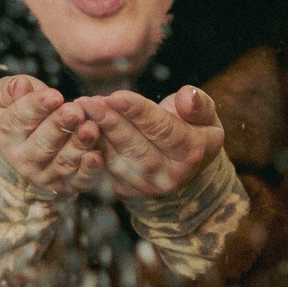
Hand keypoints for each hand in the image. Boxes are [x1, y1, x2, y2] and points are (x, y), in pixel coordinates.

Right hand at [0, 75, 104, 193]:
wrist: (27, 145)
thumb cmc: (20, 110)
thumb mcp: (5, 96)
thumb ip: (9, 89)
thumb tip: (20, 86)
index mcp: (3, 134)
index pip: (18, 120)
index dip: (36, 107)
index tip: (54, 96)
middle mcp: (21, 159)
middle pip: (42, 143)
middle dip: (59, 126)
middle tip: (75, 111)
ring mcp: (43, 174)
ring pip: (62, 161)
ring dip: (77, 145)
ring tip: (90, 128)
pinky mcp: (65, 185)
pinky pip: (79, 180)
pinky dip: (88, 170)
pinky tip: (96, 156)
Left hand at [78, 86, 222, 198]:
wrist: (182, 165)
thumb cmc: (192, 128)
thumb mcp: (205, 114)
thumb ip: (199, 104)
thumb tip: (187, 97)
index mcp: (192, 153)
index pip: (163, 130)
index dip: (139, 112)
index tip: (116, 96)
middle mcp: (170, 175)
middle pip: (136, 146)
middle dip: (111, 122)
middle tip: (89, 102)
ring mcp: (147, 187)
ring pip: (117, 158)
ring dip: (97, 133)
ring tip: (82, 109)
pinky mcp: (126, 191)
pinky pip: (105, 168)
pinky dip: (91, 146)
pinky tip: (82, 125)